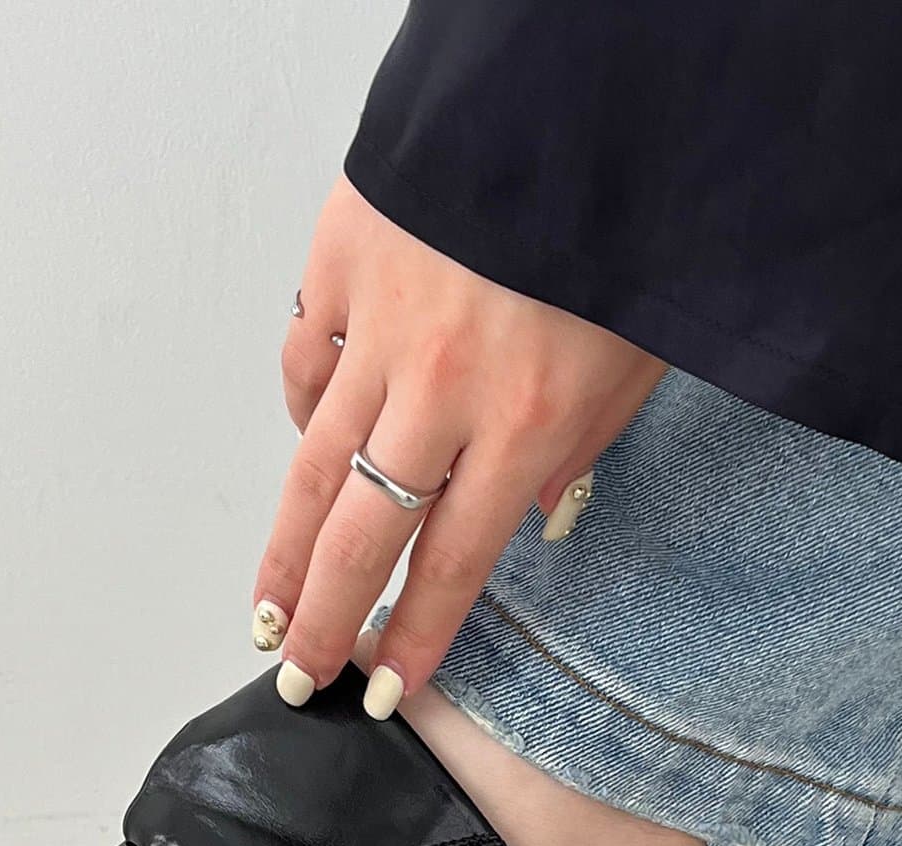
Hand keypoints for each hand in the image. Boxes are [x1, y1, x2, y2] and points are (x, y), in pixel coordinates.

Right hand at [255, 178, 665, 715]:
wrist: (591, 99)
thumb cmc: (627, 236)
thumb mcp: (634, 369)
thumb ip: (578, 453)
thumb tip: (532, 521)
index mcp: (526, 423)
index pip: (456, 563)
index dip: (415, 636)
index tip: (381, 691)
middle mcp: (445, 390)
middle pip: (366, 534)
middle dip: (327, 619)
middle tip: (300, 676)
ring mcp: (384, 324)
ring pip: (315, 461)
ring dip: (286, 547)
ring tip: (267, 607)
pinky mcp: (345, 258)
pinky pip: (306, 357)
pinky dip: (303, 408)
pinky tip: (308, 446)